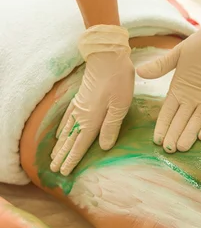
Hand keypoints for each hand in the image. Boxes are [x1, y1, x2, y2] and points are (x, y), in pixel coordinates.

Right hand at [51, 25, 133, 175]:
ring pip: (67, 130)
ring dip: (60, 144)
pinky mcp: (80, 98)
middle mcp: (82, 115)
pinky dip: (61, 128)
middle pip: (70, 140)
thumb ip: (111, 127)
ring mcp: (79, 106)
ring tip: (53, 156)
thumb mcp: (120, 106)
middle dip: (62, 156)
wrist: (107, 55)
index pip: (80, 145)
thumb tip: (103, 147)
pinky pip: (67, 117)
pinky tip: (59, 133)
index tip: (64, 172)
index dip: (72, 159)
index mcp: (92, 120)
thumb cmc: (118, 80)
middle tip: (54, 170)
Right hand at [137, 5, 200, 152]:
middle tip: (168, 150)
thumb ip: (162, 65)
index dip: (162, 126)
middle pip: (181, 121)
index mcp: (180, 89)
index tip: (157, 140)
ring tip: (182, 147)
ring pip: (197, 121)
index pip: (168, 112)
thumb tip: (139, 71)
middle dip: (174, 135)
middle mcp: (193, 98)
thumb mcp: (180, 53)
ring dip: (190, 134)